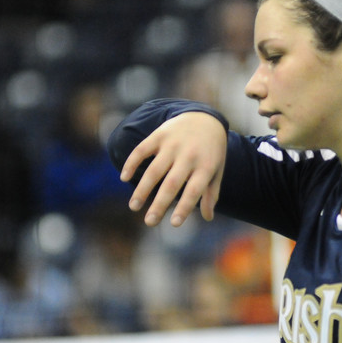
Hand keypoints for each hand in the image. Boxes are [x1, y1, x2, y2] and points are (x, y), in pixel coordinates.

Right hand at [118, 111, 226, 226]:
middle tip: (149, 222)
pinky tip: (124, 178)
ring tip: (134, 206)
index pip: (194, 191)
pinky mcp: (159, 135)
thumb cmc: (211, 151)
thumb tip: (207, 217)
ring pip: (154, 170)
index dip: (184, 207)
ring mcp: (173, 144)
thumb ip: (212, 193)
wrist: (204, 118)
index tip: (174, 224)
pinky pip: (142, 150)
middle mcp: (189, 155)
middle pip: (171, 184)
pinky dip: (131, 163)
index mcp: (205, 166)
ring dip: (142, 189)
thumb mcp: (217, 170)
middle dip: (159, 204)